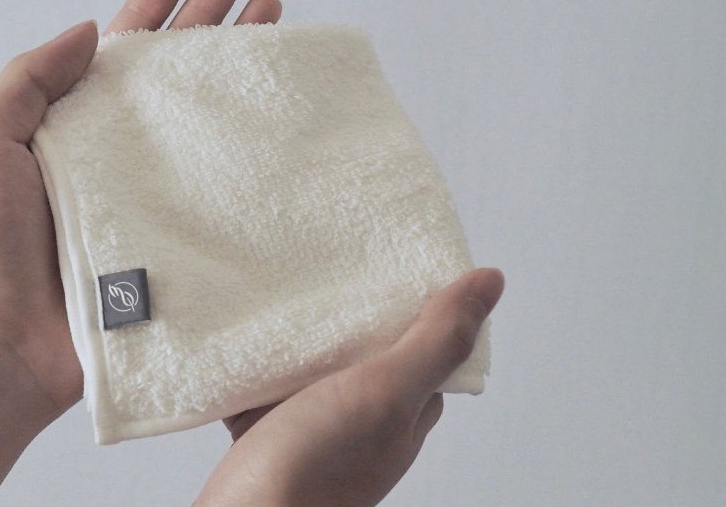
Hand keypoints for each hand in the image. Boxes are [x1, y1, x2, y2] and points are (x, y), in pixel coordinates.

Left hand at [0, 0, 281, 427]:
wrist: (2, 343)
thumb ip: (29, 80)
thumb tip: (87, 30)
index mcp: (75, 124)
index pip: (124, 47)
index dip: (157, 2)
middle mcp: (120, 154)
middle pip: (178, 72)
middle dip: (214, 16)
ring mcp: (154, 197)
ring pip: (210, 124)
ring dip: (244, 73)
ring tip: (279, 27)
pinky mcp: (179, 242)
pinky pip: (224, 194)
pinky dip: (255, 160)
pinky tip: (282, 129)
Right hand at [195, 268, 503, 505]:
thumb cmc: (316, 469)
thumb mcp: (386, 391)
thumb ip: (435, 341)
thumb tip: (490, 283)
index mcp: (400, 418)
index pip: (426, 355)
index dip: (420, 313)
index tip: (404, 267)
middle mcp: (359, 427)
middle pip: (365, 359)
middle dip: (352, 320)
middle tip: (339, 269)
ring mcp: (310, 432)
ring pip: (311, 373)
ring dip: (301, 340)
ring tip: (289, 294)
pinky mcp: (262, 435)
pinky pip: (262, 389)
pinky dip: (256, 366)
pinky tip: (245, 342)